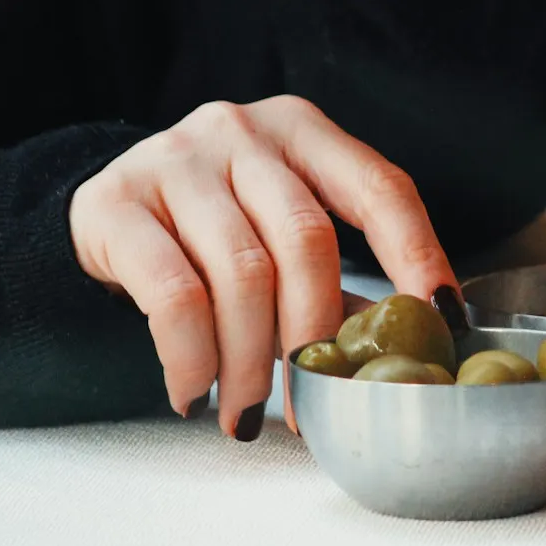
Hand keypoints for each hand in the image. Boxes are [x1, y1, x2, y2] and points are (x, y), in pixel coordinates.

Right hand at [68, 97, 458, 436]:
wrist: (104, 211)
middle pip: (307, 239)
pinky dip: (191, 359)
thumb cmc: (214, 230)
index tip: (441, 322)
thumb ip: (339, 282)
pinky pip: (172, 295)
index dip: (418, 256)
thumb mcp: (281, 235)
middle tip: (311, 406)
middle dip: (316, 338)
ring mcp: (176, 159)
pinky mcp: (117, 202)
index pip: (381, 189)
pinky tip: (194, 393)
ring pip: (240, 273)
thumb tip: (409, 347)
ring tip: (245, 414)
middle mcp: (242, 131)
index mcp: (302, 131)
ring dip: (248, 363)